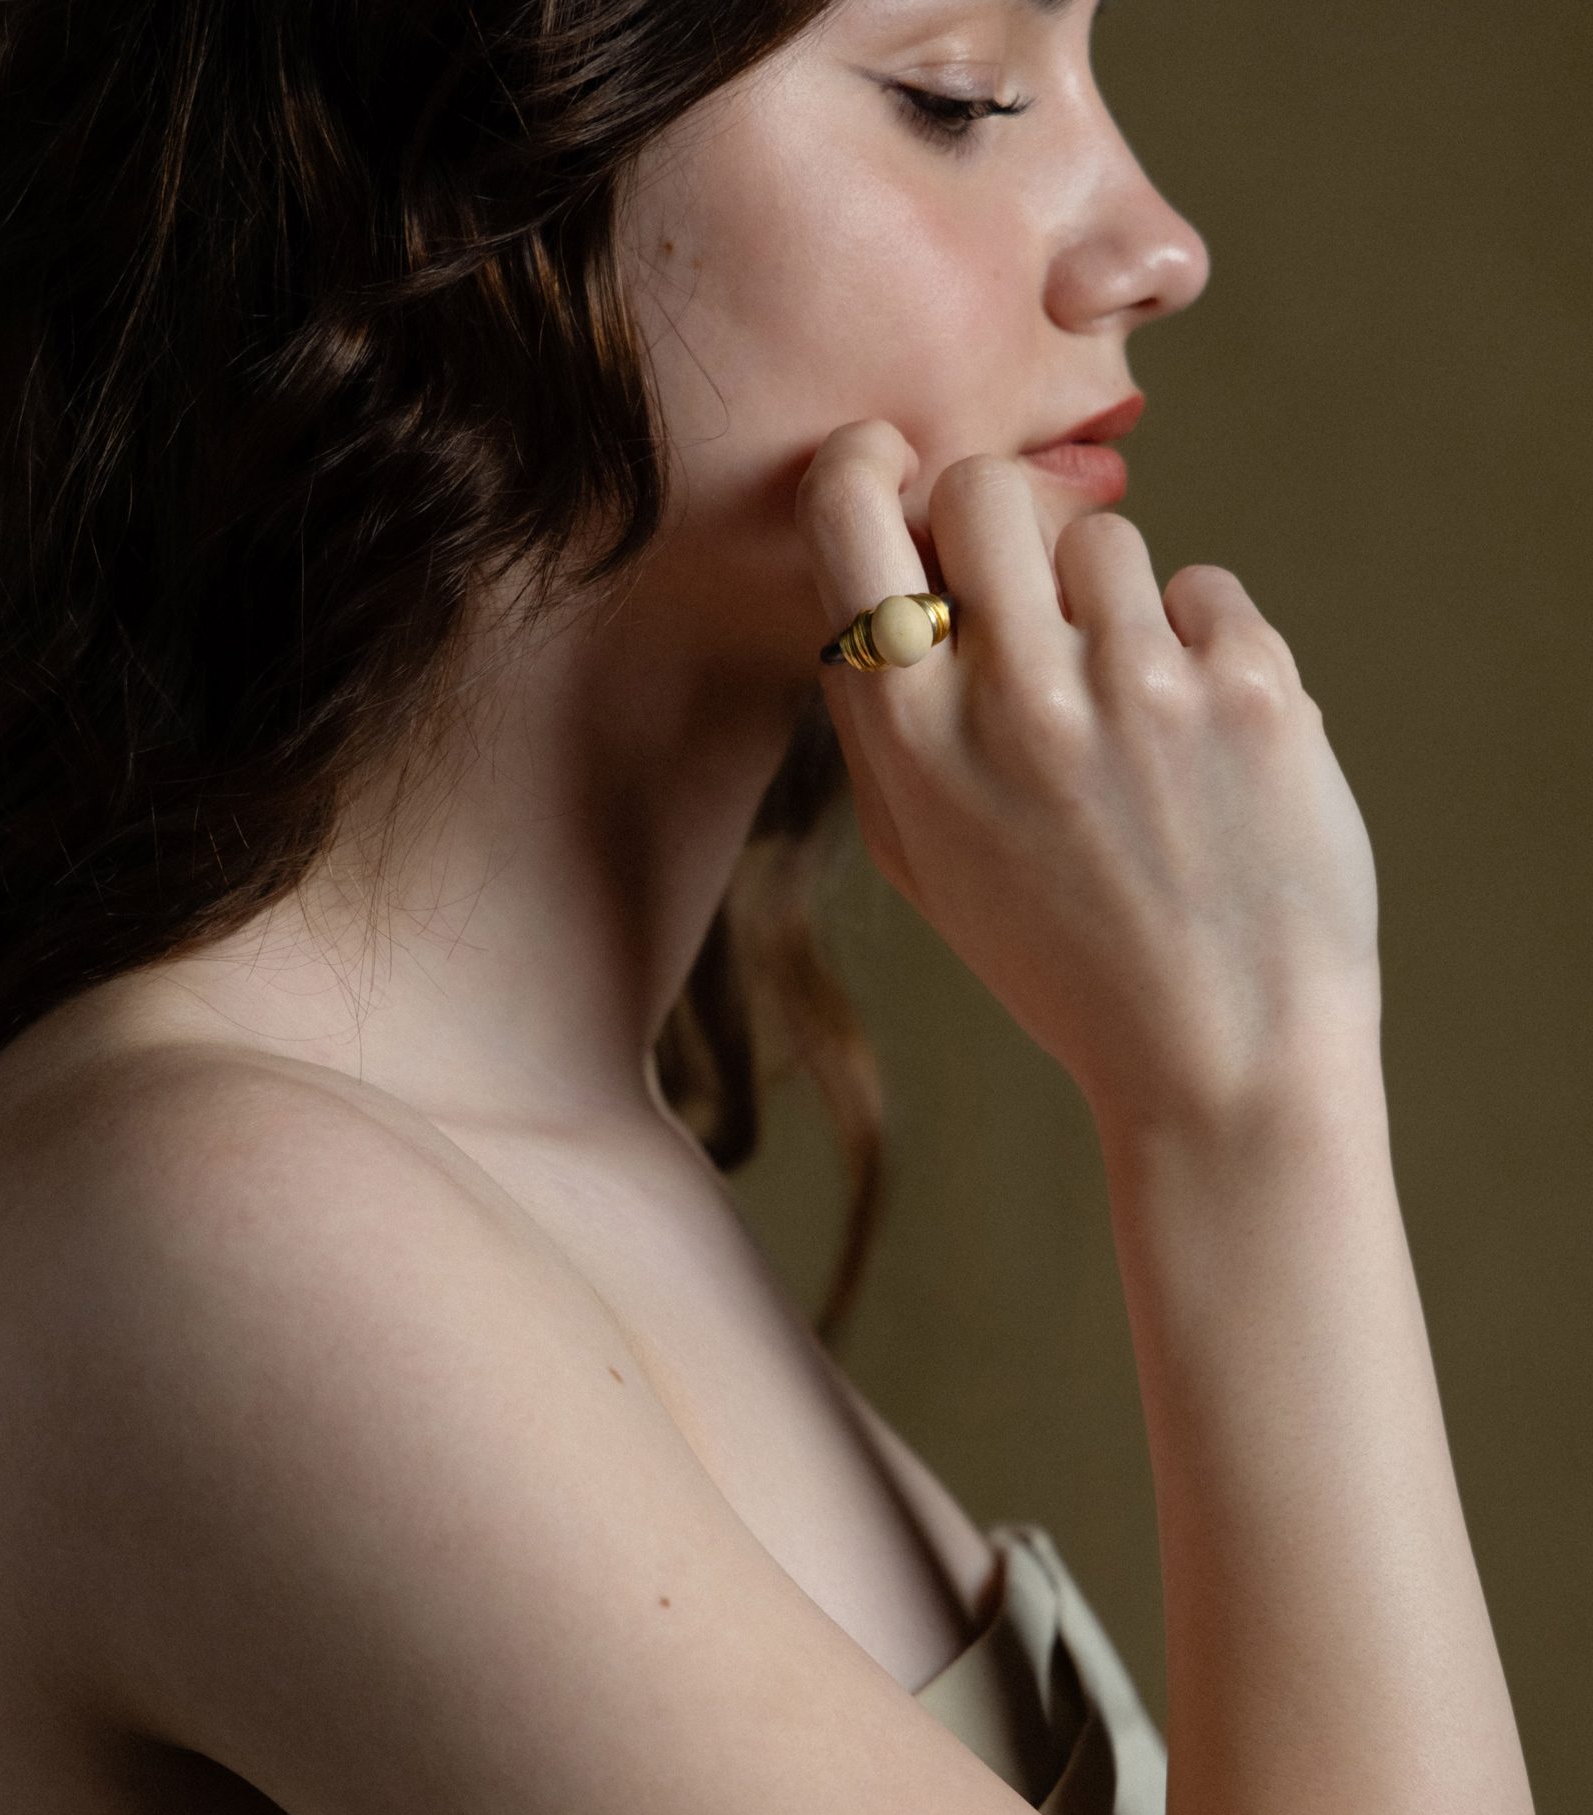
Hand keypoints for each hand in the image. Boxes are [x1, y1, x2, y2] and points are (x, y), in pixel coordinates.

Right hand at [794, 421, 1381, 1140]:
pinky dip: (1209, 655)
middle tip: (1032, 600)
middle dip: (1001, 525)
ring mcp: (1139, 689)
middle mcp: (1014, 700)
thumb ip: (882, 724)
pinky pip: (1209, 594)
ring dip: (1116, 610)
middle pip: (981, 490)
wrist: (1221, 1061)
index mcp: (912, 744)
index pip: (850, 516)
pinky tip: (1208, 755)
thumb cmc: (1063, 962)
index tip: (891, 466)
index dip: (867, 465)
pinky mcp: (1252, 689)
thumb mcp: (928, 863)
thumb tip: (871, 577)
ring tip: (1135, 726)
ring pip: (1107, 541)